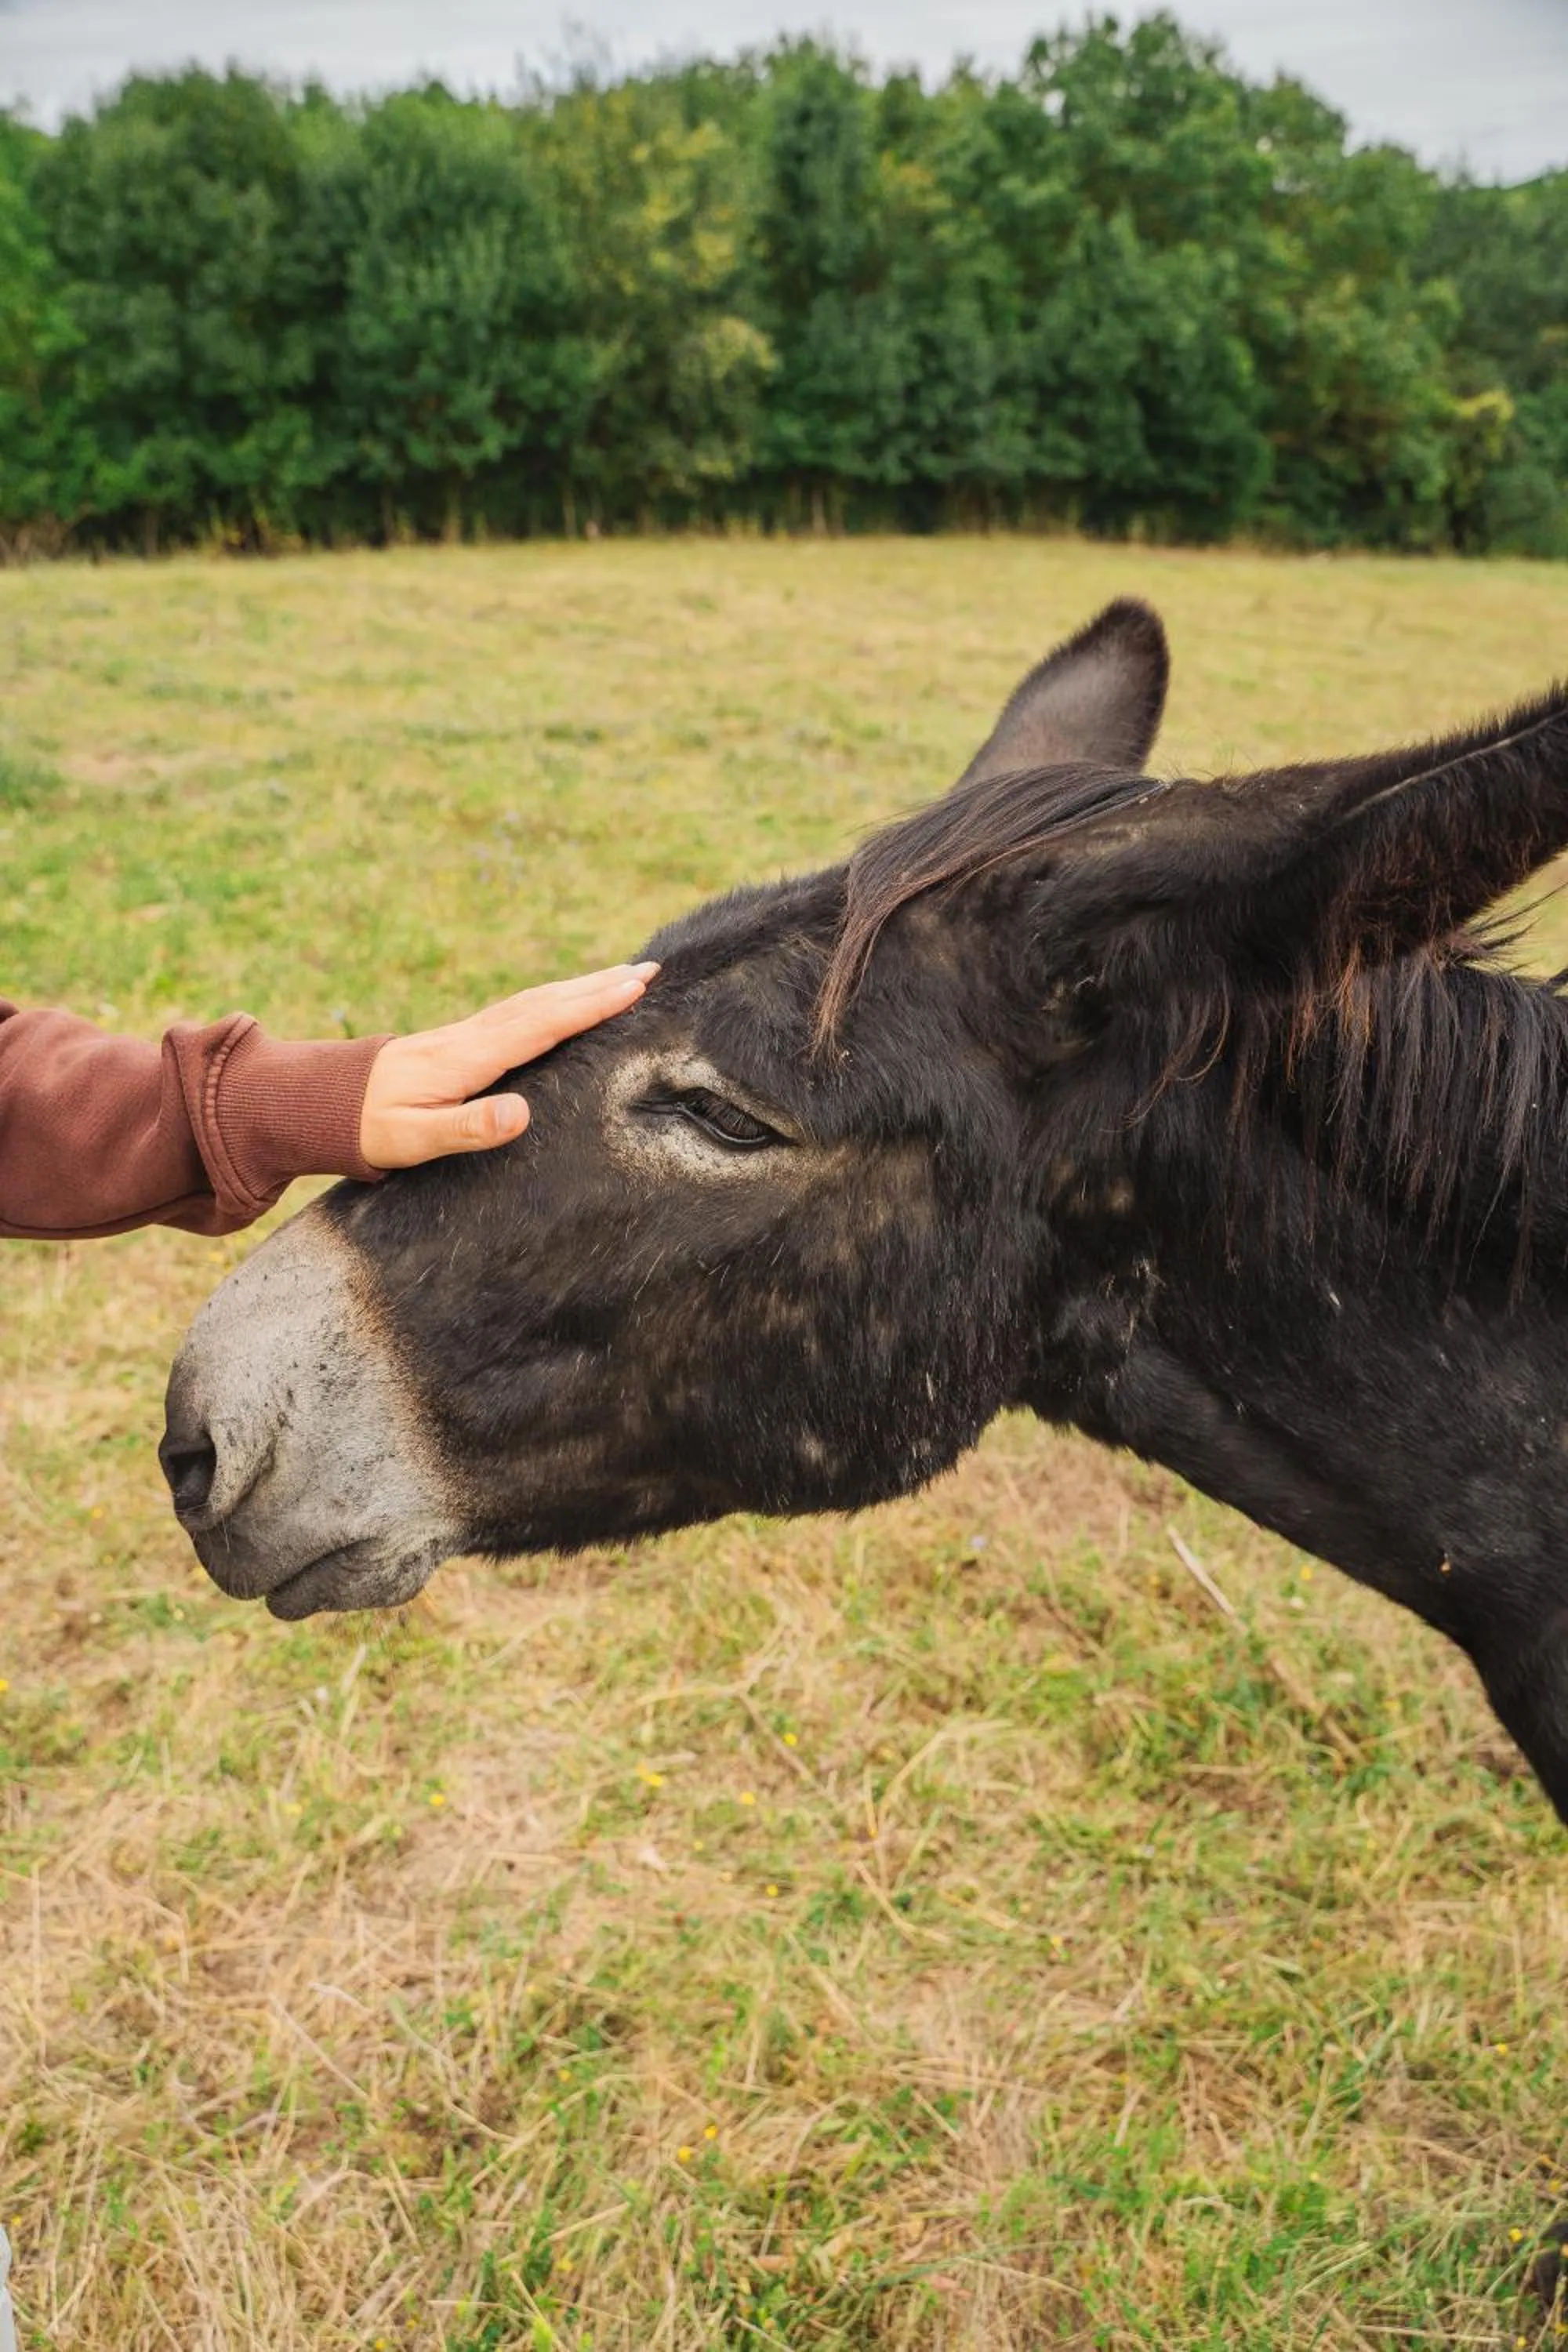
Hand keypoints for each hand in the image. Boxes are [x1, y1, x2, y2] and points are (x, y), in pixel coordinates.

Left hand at [358, 962, 657, 1169]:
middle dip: (598, 985)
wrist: (322, 1102)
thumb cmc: (370, 1128)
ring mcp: (467, 1035)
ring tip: (624, 977)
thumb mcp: (416, 1139)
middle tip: (649, 970)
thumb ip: (468, 1127)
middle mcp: (472, 1036)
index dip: (589, 1005)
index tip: (633, 987)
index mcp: (468, 1057)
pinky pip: (521, 1012)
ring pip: (535, 1002)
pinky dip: (554, 1000)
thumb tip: (522, 1113)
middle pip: (545, 1002)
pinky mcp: (462, 1041)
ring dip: (581, 987)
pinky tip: (567, 1001)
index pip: (541, 1025)